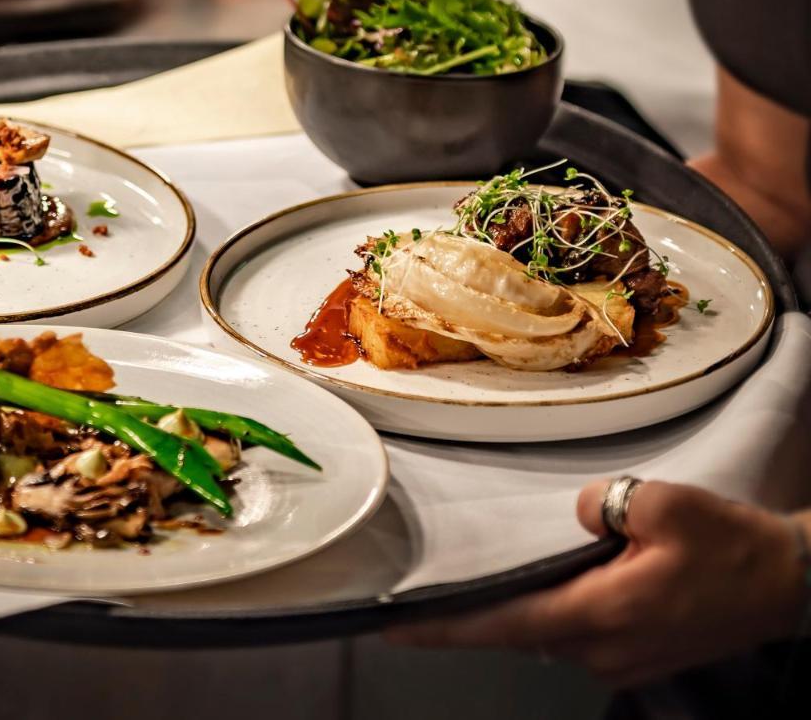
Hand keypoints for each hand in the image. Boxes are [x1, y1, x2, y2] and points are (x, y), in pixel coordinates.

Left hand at [387, 480, 809, 688]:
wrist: (790, 584)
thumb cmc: (730, 547)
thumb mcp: (664, 504)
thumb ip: (602, 503)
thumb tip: (574, 511)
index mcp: (597, 614)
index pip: (500, 623)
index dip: (442, 627)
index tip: (392, 629)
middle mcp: (600, 649)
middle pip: (518, 631)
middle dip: (473, 615)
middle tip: (422, 598)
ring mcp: (622, 660)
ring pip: (548, 634)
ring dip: (518, 611)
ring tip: (480, 585)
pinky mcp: (640, 657)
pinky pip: (578, 636)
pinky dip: (554, 613)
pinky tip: (550, 586)